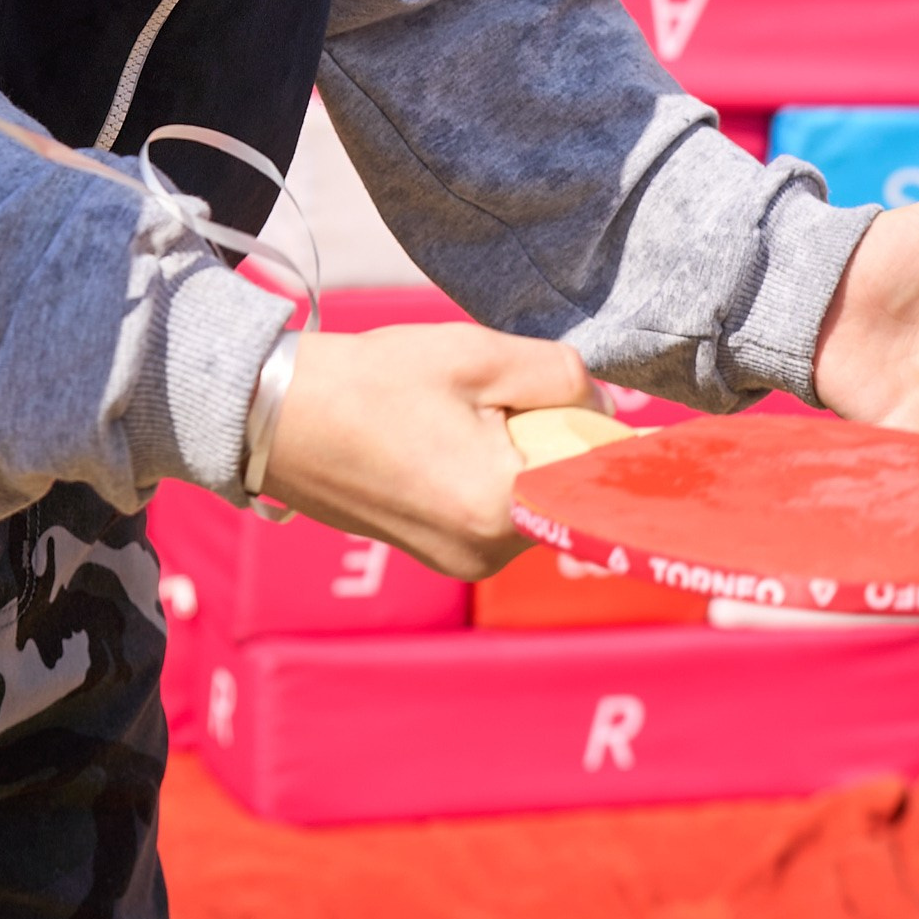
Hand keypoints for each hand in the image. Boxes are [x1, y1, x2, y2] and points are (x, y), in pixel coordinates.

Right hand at [261, 322, 600, 575]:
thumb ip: (563, 378)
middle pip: (568, 489)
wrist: (276, 416)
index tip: (643, 430)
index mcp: (502, 505)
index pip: (602, 484)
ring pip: (533, 498)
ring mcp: (463, 562)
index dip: (624, 448)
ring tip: (458, 415)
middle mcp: (488, 554)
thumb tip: (604, 407)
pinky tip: (443, 438)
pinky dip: (492, 473)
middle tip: (501, 396)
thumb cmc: (373, 381)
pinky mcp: (442, 557)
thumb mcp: (478, 355)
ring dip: (522, 455)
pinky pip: (498, 510)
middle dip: (557, 439)